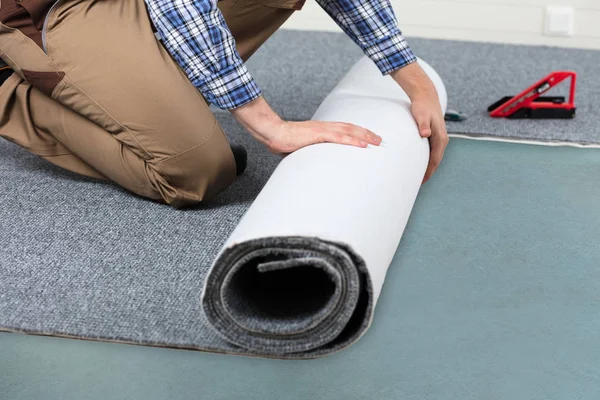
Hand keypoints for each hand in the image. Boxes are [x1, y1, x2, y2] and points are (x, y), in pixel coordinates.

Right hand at [230, 97, 380, 153]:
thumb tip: (314, 164)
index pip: (344, 129)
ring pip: (348, 131)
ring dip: (364, 136)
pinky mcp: (318, 135)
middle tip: (380, 140)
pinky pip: (339, 137)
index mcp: (321, 129)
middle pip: (350, 128)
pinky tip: (362, 144)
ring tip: (377, 141)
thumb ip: (311, 153)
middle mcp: (324, 127)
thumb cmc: (284, 141)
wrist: (273, 133)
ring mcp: (322, 130)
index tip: (369, 138)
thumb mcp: (301, 149)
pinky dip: (352, 140)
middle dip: (367, 133)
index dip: (358, 132)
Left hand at [391, 62, 448, 183]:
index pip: (435, 160)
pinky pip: (431, 152)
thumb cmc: (422, 106)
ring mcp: (439, 138)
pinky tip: (418, 163)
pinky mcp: (434, 136)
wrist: (426, 96)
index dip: (428, 172)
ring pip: (434, 157)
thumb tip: (425, 134)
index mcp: (440, 138)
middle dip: (428, 173)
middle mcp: (442, 140)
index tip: (421, 182)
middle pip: (435, 161)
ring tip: (417, 177)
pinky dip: (426, 159)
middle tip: (416, 184)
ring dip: (427, 167)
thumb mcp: (421, 114)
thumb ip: (422, 124)